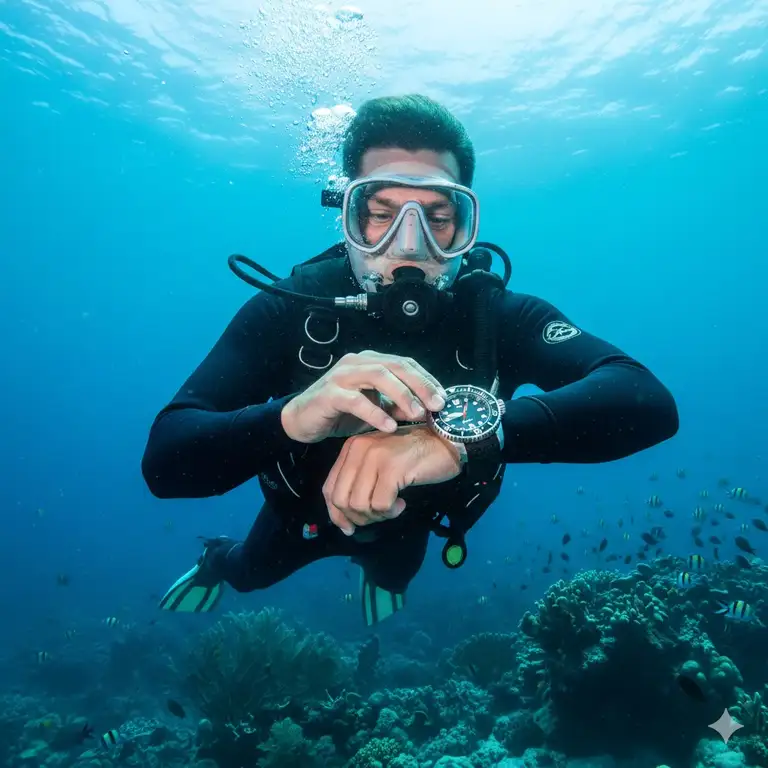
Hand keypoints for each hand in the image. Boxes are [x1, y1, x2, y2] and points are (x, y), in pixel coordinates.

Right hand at [280, 350, 446, 443]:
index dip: (427, 379)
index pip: (405, 364)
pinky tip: (389, 426)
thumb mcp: (375, 409)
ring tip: (417, 414)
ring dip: (402, 395)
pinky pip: (356, 400)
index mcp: (370, 361)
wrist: (302, 420)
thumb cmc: (340, 413)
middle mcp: (357, 362)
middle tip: (437, 405)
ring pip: (378, 376)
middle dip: (420, 384)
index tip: (444, 398)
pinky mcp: (329, 393)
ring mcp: (342, 375)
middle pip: (396, 366)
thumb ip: (398, 407)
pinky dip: (375, 412)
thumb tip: (426, 411)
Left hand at [322, 425, 462, 534]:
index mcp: (351, 447)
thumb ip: (360, 484)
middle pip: (341, 500)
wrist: (446, 440)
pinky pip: (381, 504)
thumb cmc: (414, 455)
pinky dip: (391, 511)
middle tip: (378, 517)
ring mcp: (375, 458)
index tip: (350, 527)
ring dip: (376, 516)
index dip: (336, 514)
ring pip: (359, 505)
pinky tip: (402, 504)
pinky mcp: (392, 469)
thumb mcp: (380, 464)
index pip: (329, 488)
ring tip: (392, 509)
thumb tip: (345, 522)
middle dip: (357, 518)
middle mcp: (359, 449)